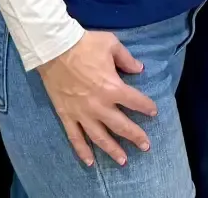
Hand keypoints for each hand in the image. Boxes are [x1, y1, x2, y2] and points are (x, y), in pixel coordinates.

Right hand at [35, 31, 157, 166]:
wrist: (54, 48)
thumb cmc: (84, 44)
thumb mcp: (111, 44)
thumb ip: (127, 59)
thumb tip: (139, 69)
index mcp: (112, 88)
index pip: (135, 101)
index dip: (146, 107)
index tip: (153, 112)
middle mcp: (99, 105)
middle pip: (121, 126)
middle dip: (136, 136)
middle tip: (146, 146)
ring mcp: (82, 113)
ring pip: (100, 138)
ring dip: (113, 150)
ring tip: (123, 161)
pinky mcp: (66, 115)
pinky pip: (75, 137)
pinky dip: (82, 151)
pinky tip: (89, 162)